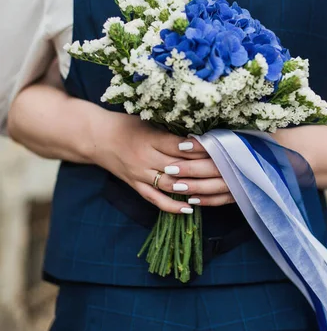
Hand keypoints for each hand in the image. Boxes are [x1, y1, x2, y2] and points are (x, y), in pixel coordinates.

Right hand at [90, 111, 232, 212]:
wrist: (96, 138)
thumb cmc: (126, 124)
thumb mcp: (148, 121)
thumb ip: (170, 130)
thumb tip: (199, 137)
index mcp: (149, 139)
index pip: (179, 146)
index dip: (199, 149)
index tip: (219, 149)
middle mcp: (145, 159)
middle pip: (179, 167)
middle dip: (202, 169)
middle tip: (225, 170)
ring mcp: (140, 175)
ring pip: (170, 185)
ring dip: (192, 188)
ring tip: (213, 189)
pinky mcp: (136, 186)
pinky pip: (155, 199)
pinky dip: (172, 206)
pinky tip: (189, 209)